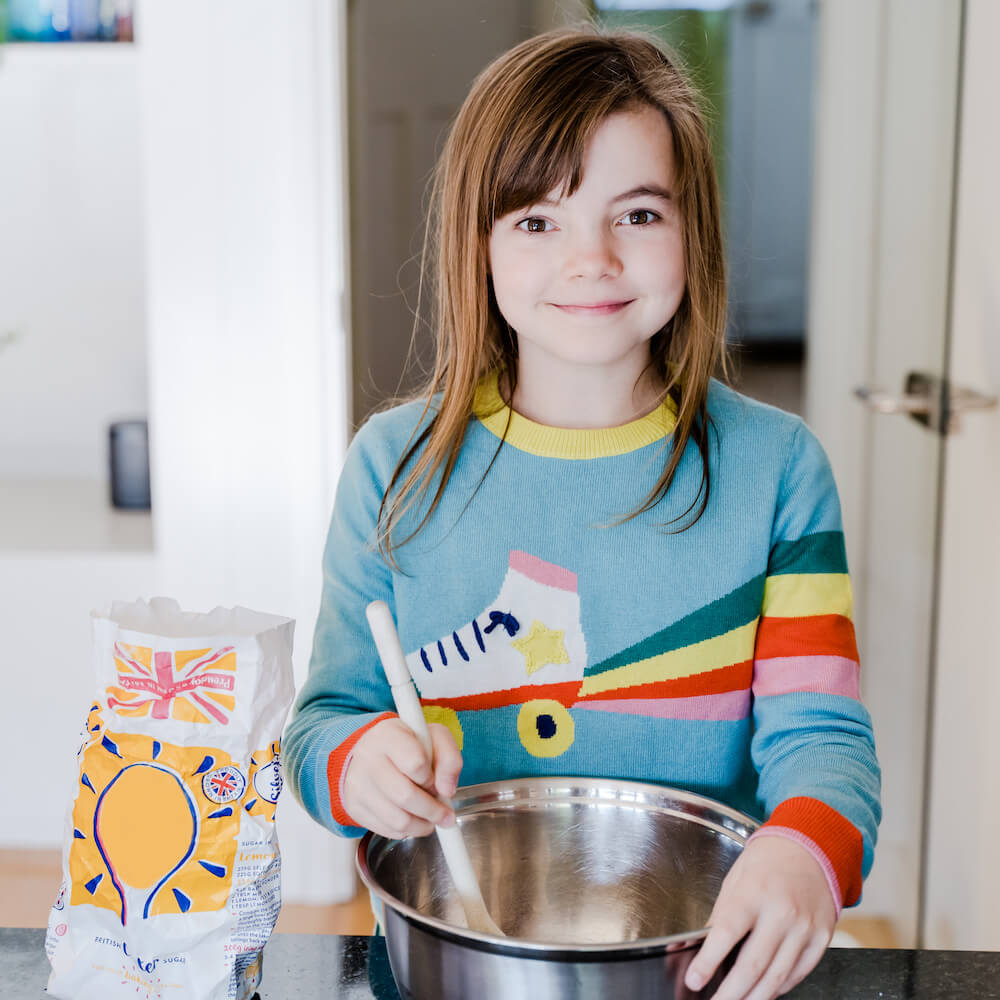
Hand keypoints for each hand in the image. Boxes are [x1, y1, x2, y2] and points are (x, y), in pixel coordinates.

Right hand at [342, 718, 462, 838]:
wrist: (371, 751)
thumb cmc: (407, 745)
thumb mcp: (433, 738)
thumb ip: (449, 758)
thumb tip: (447, 790)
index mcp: (387, 735)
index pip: (416, 763)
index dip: (431, 777)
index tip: (435, 780)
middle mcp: (367, 758)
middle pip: (406, 796)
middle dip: (433, 810)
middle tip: (445, 814)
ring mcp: (357, 784)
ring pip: (397, 820)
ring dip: (422, 825)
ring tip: (430, 819)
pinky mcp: (354, 806)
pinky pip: (386, 830)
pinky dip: (406, 831)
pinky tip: (412, 819)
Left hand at [684, 835, 836, 998]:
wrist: (810, 847)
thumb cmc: (768, 862)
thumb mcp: (736, 879)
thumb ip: (720, 914)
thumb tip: (698, 944)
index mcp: (753, 893)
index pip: (726, 933)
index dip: (708, 961)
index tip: (694, 980)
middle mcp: (781, 912)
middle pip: (753, 964)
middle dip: (731, 992)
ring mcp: (804, 927)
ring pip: (778, 976)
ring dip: (755, 997)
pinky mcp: (822, 938)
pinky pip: (799, 972)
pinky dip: (781, 987)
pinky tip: (766, 992)